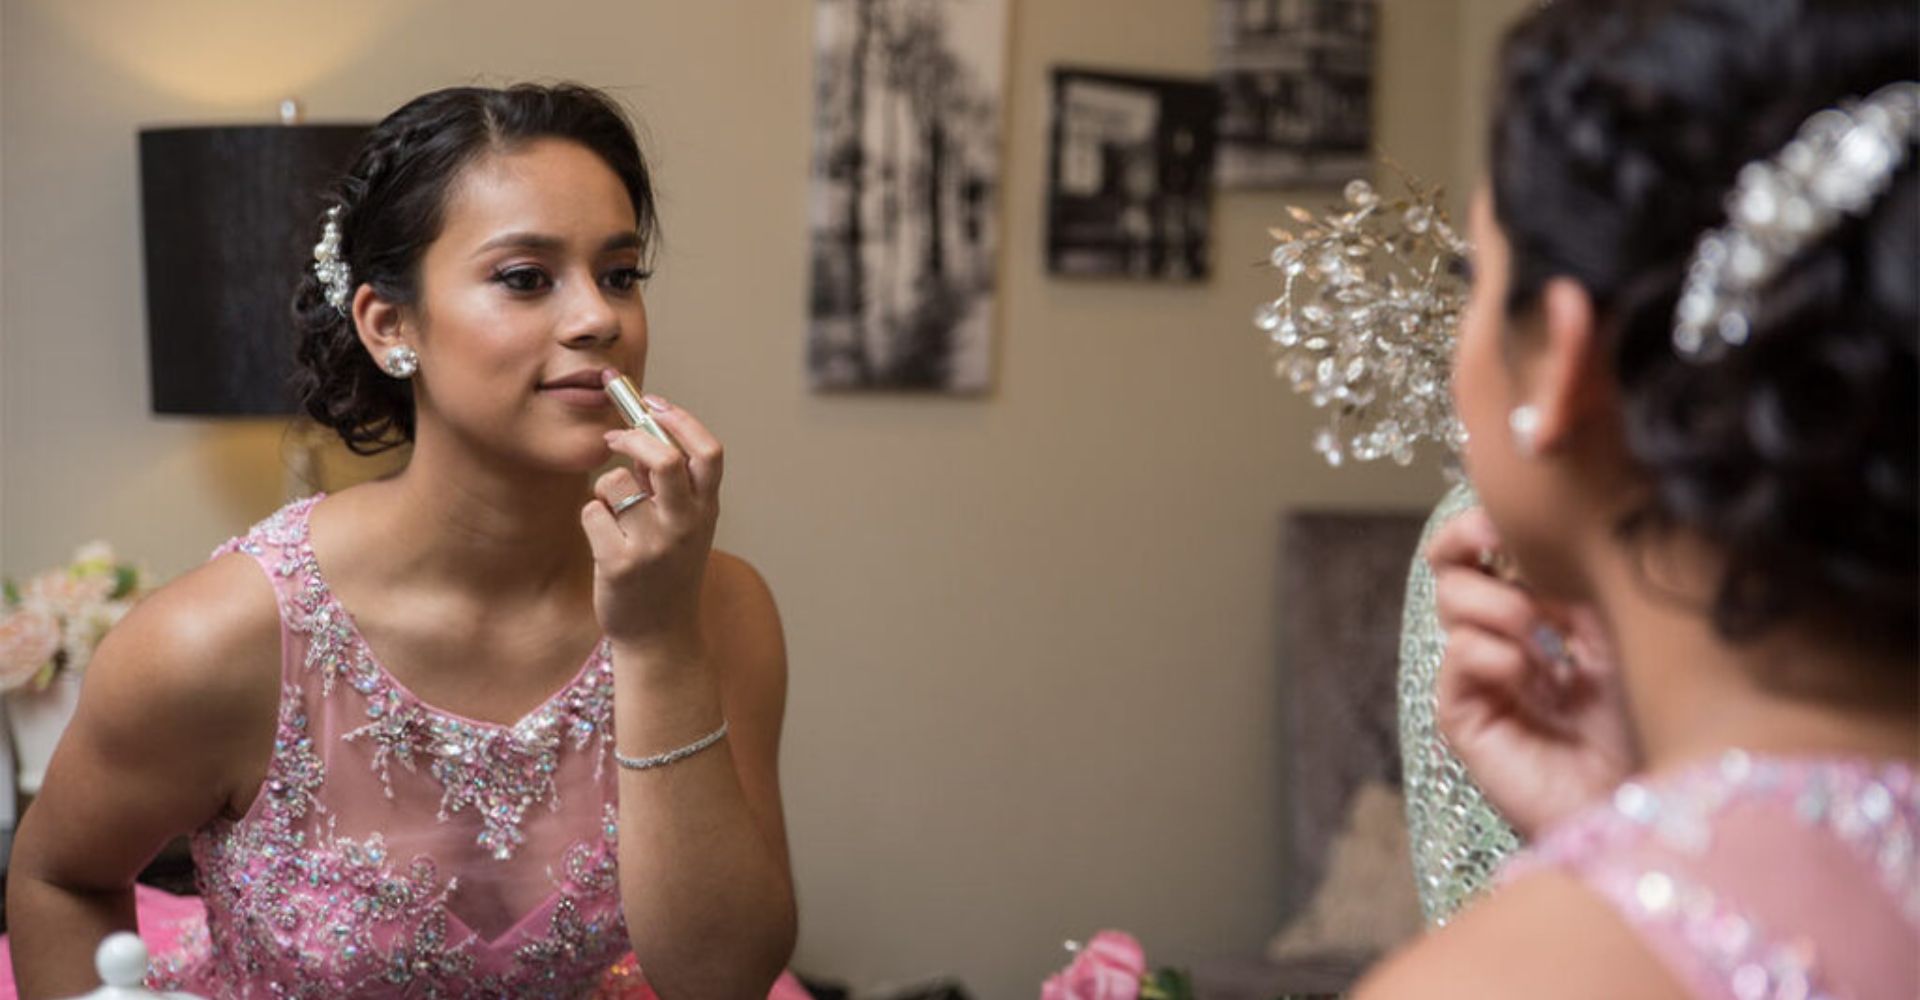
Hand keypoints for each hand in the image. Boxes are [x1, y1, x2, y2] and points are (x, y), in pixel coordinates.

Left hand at [581, 392, 722, 660]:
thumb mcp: (686, 526)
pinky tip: (604, 541)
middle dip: (632, 437)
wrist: (662, 636)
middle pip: (663, 458)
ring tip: (614, 514)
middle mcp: (685, 525)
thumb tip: (641, 432)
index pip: (707, 451)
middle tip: (613, 438)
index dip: (680, 419)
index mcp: (706, 510)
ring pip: (613, 483)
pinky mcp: (619, 563)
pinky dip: (592, 519)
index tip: (652, 403)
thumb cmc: (669, 571)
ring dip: (605, 490)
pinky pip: (591, 513)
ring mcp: (653, 545)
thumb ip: (669, 483)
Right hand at [1427, 508, 1636, 838]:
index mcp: (1550, 610)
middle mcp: (1510, 640)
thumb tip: (1540, 516)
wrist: (1662, 803)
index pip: (1488, 547)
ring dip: (1496, 603)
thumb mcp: (1628, 623)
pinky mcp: (1469, 719)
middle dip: (1473, 544)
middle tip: (1506, 549)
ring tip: (1543, 635)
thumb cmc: (1661, 716)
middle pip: (1453, 566)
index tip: (1508, 511)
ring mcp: (1486, 679)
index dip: (1484, 521)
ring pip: (1449, 602)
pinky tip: (1531, 675)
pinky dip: (1489, 651)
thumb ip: (1583, 571)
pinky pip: (1455, 657)